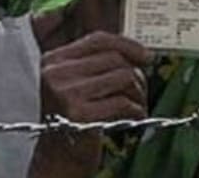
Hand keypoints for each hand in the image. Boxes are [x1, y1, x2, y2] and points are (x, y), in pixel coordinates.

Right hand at [31, 31, 152, 176]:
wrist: (57, 158)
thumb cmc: (73, 120)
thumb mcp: (75, 84)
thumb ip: (95, 64)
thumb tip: (136, 52)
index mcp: (53, 60)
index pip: (97, 40)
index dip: (126, 44)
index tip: (145, 56)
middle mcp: (55, 73)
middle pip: (114, 58)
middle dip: (136, 74)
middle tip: (140, 91)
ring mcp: (65, 92)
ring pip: (123, 76)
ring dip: (138, 93)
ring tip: (137, 105)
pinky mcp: (79, 113)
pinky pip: (122, 101)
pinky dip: (136, 109)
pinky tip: (134, 116)